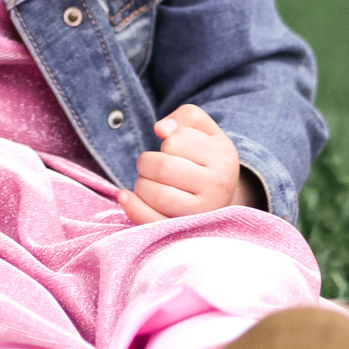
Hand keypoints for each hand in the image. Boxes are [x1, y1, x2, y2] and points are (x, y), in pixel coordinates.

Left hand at [117, 104, 255, 223]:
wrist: (223, 198)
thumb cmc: (207, 158)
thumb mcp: (205, 130)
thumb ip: (184, 117)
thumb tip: (161, 129)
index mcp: (223, 157)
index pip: (175, 142)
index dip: (164, 141)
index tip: (170, 147)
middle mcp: (217, 186)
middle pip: (163, 168)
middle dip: (146, 162)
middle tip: (149, 165)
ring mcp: (202, 212)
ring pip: (158, 195)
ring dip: (141, 184)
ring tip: (147, 182)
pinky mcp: (185, 231)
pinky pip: (153, 222)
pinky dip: (133, 208)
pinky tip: (125, 196)